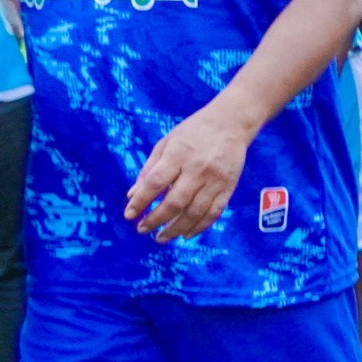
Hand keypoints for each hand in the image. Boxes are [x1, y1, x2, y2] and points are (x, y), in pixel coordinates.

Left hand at [125, 98, 260, 241]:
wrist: (231, 124)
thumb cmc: (193, 132)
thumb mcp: (166, 143)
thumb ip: (149, 169)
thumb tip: (133, 195)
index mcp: (178, 155)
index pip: (155, 183)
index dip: (141, 202)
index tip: (129, 215)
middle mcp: (197, 170)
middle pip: (175, 202)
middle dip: (155, 220)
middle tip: (142, 229)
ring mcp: (215, 181)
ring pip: (194, 213)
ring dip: (175, 229)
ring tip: (161, 238)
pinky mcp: (228, 188)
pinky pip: (213, 213)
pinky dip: (199, 227)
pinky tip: (185, 235)